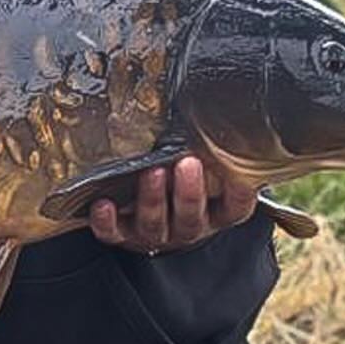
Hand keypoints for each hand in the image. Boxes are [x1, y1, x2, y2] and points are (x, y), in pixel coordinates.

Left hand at [87, 157, 256, 255]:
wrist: (149, 213)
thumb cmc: (180, 179)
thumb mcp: (203, 165)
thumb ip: (210, 146)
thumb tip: (223, 109)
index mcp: (214, 212)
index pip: (235, 208)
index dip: (240, 194)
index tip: (241, 175)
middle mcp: (187, 226)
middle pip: (191, 217)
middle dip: (190, 191)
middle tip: (188, 164)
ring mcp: (156, 232)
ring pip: (155, 224)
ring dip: (153, 198)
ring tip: (151, 172)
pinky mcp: (124, 234)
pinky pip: (115, 233)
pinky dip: (107, 221)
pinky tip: (103, 204)